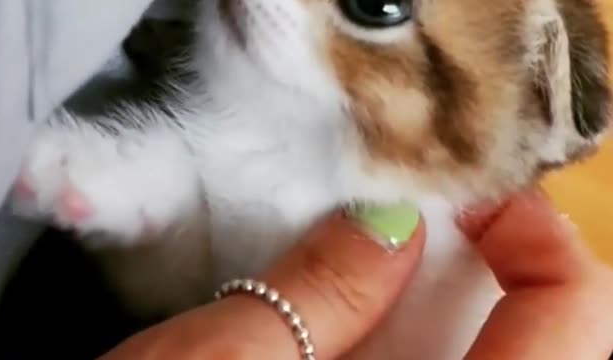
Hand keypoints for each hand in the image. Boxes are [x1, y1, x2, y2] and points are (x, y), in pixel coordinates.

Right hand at [100, 188, 612, 359]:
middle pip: (557, 352)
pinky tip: (375, 331)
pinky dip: (438, 349)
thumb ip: (317, 291)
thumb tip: (392, 222)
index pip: (573, 326)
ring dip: (476, 313)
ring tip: (406, 270)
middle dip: (510, 276)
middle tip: (444, 226)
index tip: (479, 194)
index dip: (541, 239)